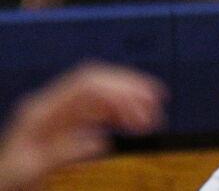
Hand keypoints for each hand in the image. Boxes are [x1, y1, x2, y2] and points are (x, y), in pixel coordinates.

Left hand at [0, 63, 164, 189]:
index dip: (119, 86)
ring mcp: (57, 113)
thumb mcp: (31, 172)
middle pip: (97, 83)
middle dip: (130, 90)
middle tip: (158, 109)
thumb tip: (101, 141)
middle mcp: (51, 105)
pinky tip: (133, 125)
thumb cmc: (9, 181)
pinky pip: (96, 111)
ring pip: (100, 95)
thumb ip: (63, 153)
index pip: (85, 85)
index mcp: (41, 110)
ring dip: (128, 102)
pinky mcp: (64, 125)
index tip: (147, 99)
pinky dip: (119, 114)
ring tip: (150, 120)